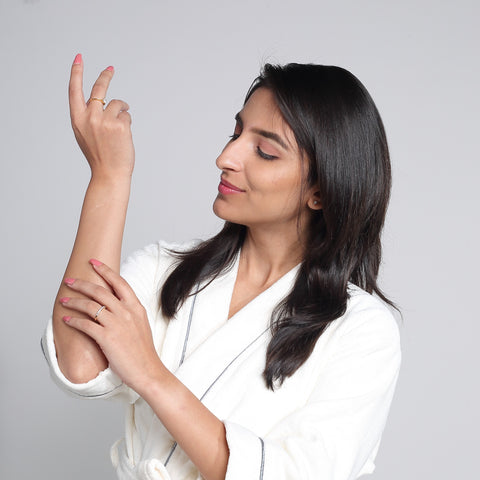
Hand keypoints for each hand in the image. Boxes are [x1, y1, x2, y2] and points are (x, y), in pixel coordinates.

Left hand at [60, 260, 161, 389]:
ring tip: (64, 300)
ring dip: (74, 301)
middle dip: (82, 283)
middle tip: (70, 280)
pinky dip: (73, 321)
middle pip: (100, 290)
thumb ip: (129, 312)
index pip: (119, 282)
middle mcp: (126, 312)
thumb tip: (115, 304)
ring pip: (90, 305)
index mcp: (136, 307)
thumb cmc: (143, 351)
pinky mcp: (107, 338)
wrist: (148, 370)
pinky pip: (85, 325)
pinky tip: (66, 320)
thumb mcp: (141, 325)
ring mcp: (116, 324)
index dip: (105, 270)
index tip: (93, 262)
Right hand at [69, 54, 134, 179]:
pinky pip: (127, 114)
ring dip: (122, 112)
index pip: (74, 90)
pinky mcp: (120, 124)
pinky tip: (124, 136)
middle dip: (105, 76)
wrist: (109, 173)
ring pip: (118, 104)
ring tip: (120, 129)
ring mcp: (105, 120)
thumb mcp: (86, 134)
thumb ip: (90, 117)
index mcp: (77, 119)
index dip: (76, 73)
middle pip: (99, 89)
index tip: (78, 58)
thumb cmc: (99, 156)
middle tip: (110, 69)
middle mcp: (89, 117)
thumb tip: (106, 103)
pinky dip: (127, 122)